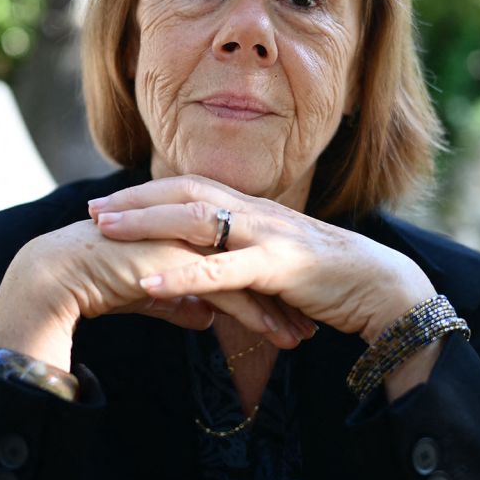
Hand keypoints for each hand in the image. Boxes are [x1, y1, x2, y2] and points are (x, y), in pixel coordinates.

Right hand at [0, 220, 306, 370]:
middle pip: (252, 257)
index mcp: (186, 227)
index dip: (267, 279)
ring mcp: (187, 240)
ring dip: (278, 306)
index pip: (239, 251)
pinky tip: (276, 337)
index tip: (292, 305)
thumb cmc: (98, 280)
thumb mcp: (150, 293)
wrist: (59, 275)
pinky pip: (228, 288)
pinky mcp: (180, 262)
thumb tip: (205, 317)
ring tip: (301, 337)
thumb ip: (180, 301)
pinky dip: (256, 314)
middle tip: (312, 318)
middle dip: (284, 291)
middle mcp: (192, 227)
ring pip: (247, 273)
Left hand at [88, 175, 437, 342]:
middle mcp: (259, 213)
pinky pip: (222, 270)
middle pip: (185, 192)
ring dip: (145, 224)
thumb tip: (215, 271)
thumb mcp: (280, 265)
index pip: (194, 188)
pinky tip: (147, 285)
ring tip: (103, 232)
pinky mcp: (282, 266)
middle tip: (91, 208)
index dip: (149, 192)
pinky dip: (181, 276)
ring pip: (196, 220)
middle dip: (134, 199)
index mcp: (257, 210)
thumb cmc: (334, 281)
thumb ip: (247, 260)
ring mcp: (270, 235)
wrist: (388, 290)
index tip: (110, 201)